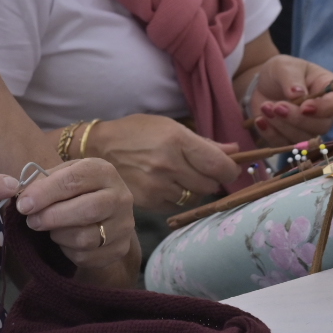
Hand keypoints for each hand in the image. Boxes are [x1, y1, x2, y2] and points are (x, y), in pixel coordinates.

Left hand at [14, 158, 137, 278]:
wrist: (104, 214)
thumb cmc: (76, 191)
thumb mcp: (63, 176)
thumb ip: (43, 183)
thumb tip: (23, 198)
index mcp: (103, 171)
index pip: (74, 180)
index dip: (46, 193)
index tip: (24, 204)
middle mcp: (120, 197)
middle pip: (86, 210)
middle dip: (52, 217)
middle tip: (31, 221)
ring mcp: (124, 225)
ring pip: (85, 238)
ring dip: (59, 235)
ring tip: (49, 230)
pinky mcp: (120, 249)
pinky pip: (87, 256)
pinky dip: (68, 251)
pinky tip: (64, 241)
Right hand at [85, 114, 237, 208]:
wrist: (97, 149)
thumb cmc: (137, 132)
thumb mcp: (170, 127)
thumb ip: (204, 142)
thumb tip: (235, 151)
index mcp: (177, 140)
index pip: (219, 165)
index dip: (231, 170)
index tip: (230, 169)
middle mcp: (169, 164)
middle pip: (210, 184)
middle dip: (212, 178)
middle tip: (201, 170)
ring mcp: (157, 185)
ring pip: (195, 197)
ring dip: (194, 189)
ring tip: (181, 177)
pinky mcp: (148, 202)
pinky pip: (176, 205)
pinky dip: (177, 198)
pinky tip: (166, 185)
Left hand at [247, 56, 332, 143]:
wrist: (264, 85)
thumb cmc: (281, 72)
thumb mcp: (284, 66)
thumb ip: (292, 78)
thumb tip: (298, 94)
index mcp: (329, 90)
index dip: (324, 108)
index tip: (304, 106)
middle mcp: (324, 113)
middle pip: (322, 126)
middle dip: (297, 119)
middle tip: (277, 106)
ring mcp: (309, 129)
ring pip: (303, 138)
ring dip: (282, 126)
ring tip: (265, 107)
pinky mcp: (292, 139)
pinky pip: (284, 144)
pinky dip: (270, 133)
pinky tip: (260, 119)